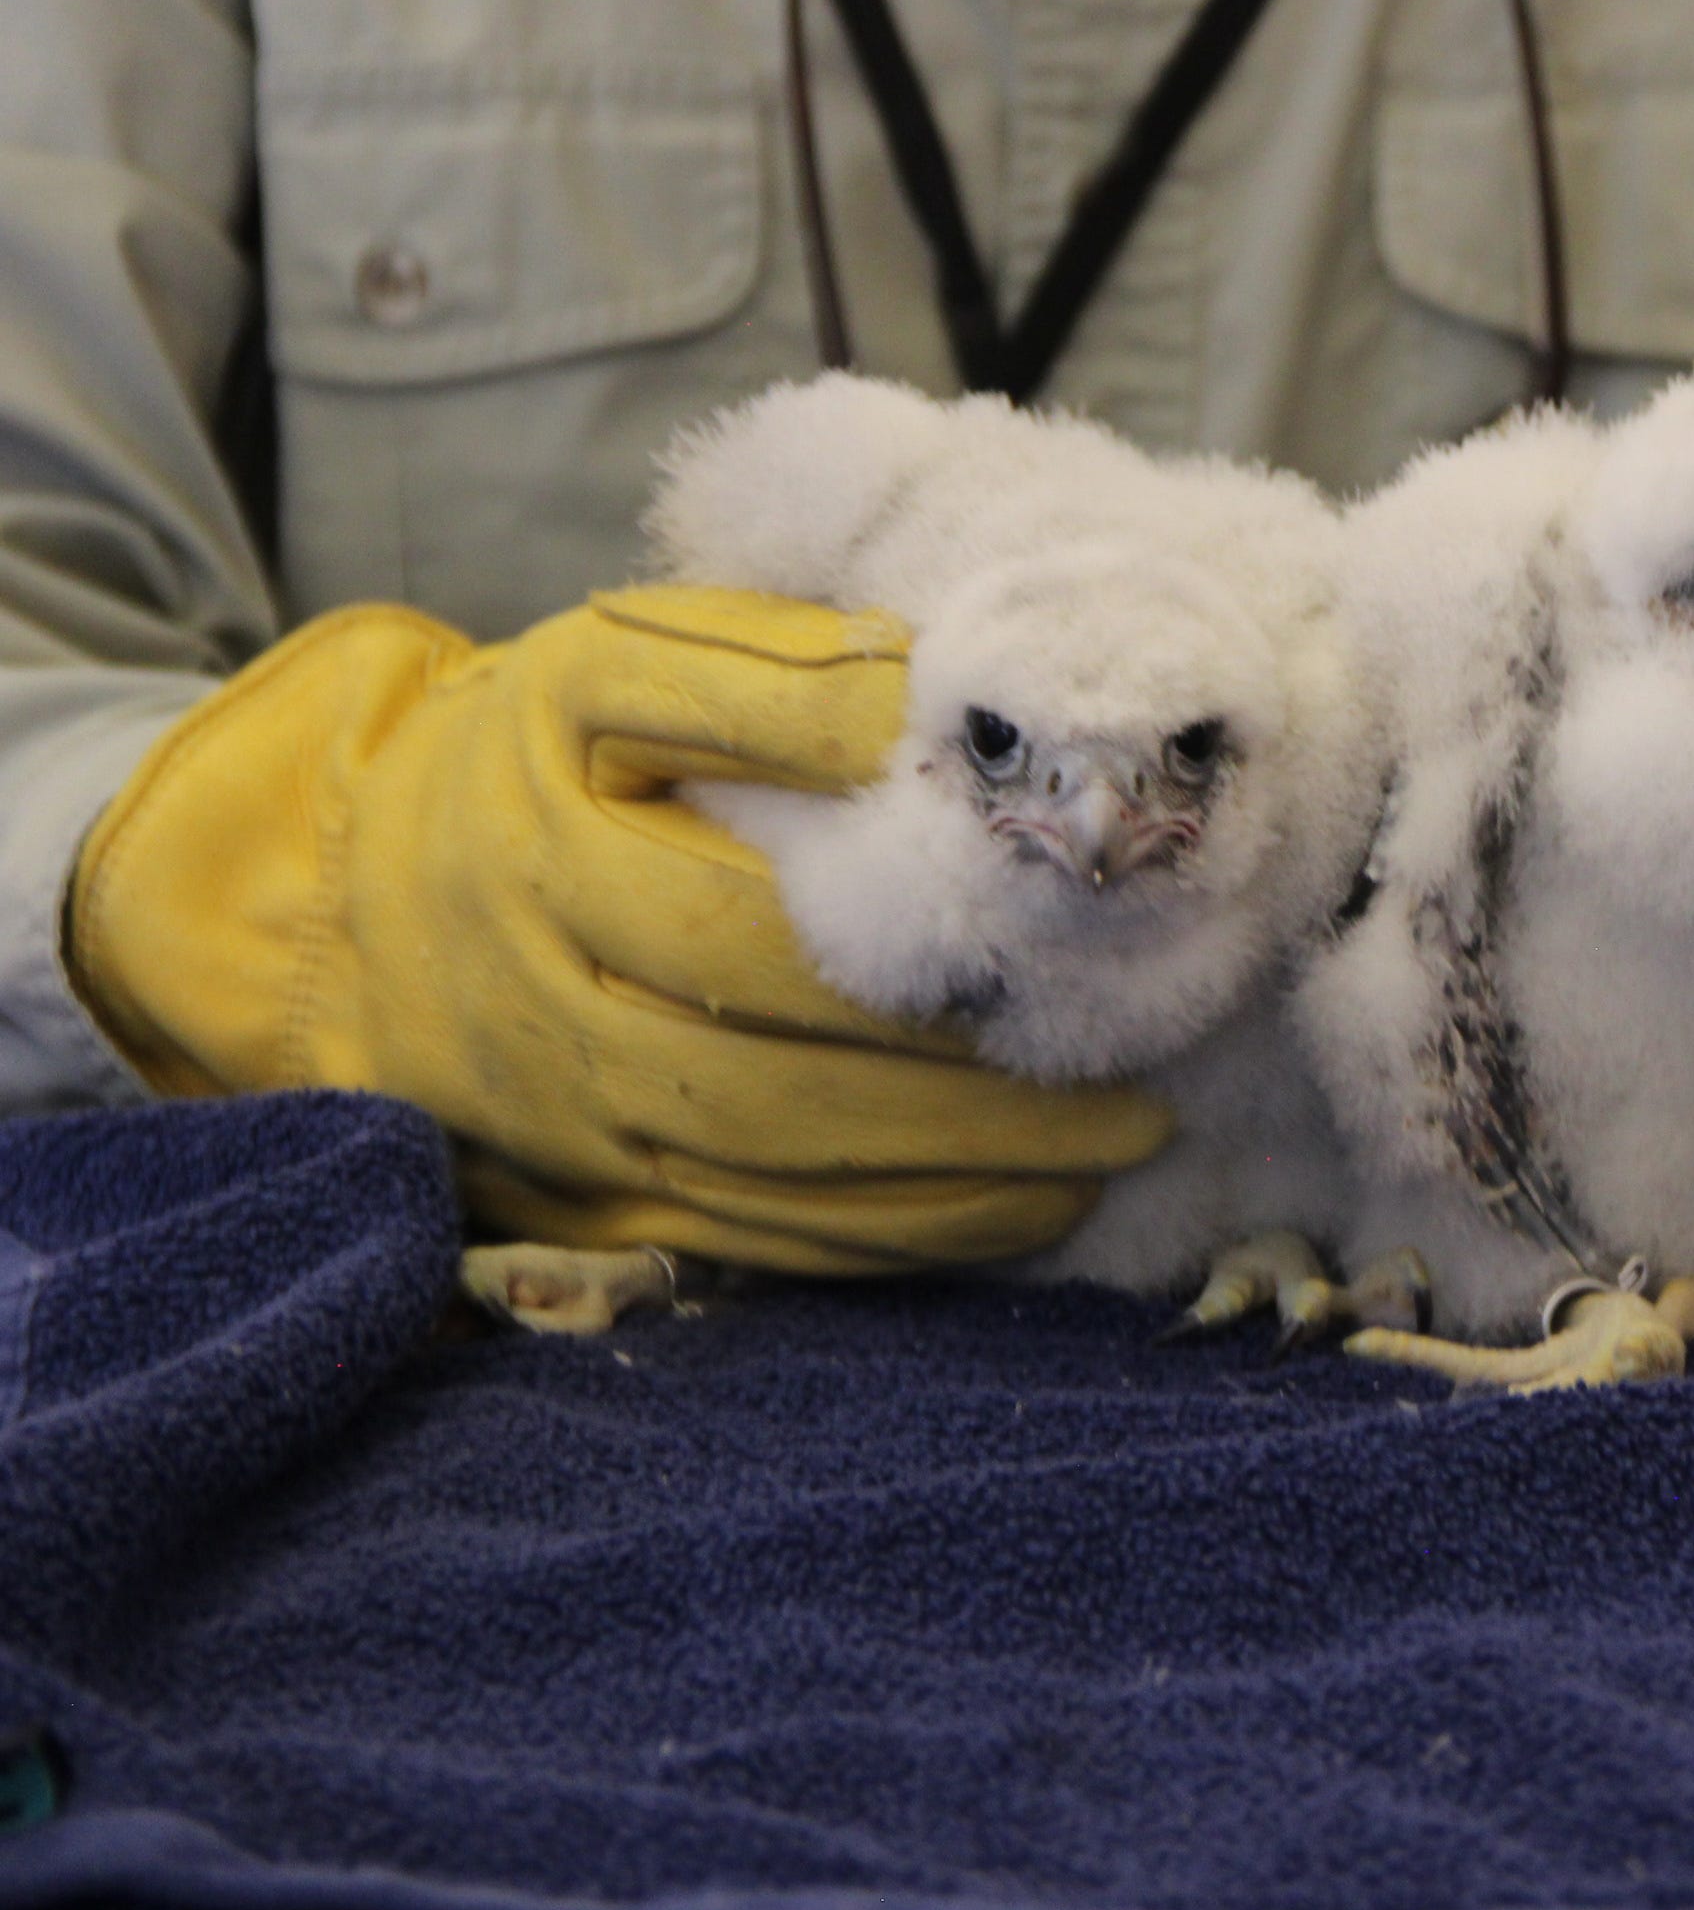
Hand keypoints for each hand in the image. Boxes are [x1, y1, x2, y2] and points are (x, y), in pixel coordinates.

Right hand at [67, 587, 1170, 1270]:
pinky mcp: (588, 1198)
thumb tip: (913, 691)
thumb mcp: (604, 667)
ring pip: (775, 1173)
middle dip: (968, 1098)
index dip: (908, 949)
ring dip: (953, 1183)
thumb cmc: (521, 759)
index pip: (747, 925)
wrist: (341, 895)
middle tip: (1135, 1096)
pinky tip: (1008, 1220)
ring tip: (1103, 1159)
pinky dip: (887, 1243)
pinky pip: (753, 1241)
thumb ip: (757, 671)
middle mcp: (549, 1006)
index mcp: (553, 858)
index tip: (1059, 949)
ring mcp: (566, 1120)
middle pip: (779, 1075)